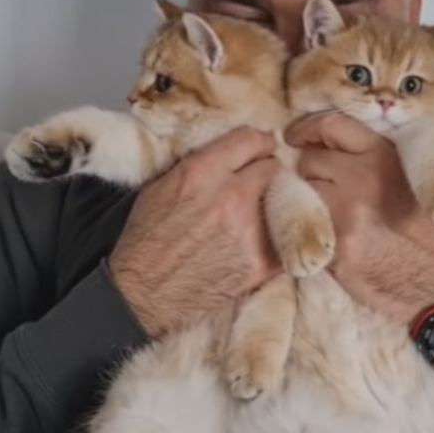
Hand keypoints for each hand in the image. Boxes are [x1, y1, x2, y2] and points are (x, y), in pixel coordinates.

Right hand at [109, 127, 279, 336]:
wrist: (145, 293)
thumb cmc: (147, 241)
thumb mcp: (160, 187)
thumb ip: (200, 164)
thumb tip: (230, 154)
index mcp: (202, 173)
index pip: (250, 139)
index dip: (260, 142)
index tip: (264, 147)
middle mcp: (230, 197)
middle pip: (273, 167)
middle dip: (267, 172)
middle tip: (261, 183)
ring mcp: (250, 230)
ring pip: (286, 199)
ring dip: (276, 201)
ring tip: (263, 210)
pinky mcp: (262, 261)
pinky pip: (288, 234)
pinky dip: (281, 232)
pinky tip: (269, 234)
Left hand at [286, 114, 433, 325]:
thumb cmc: (430, 231)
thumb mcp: (413, 178)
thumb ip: (376, 159)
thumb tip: (333, 145)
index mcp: (384, 156)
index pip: (332, 125)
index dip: (307, 129)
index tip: (296, 136)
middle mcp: (361, 177)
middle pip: (310, 159)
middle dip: (311, 172)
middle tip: (325, 189)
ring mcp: (344, 211)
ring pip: (302, 192)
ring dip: (310, 201)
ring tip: (332, 216)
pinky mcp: (334, 245)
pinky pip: (306, 227)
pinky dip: (314, 231)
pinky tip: (332, 241)